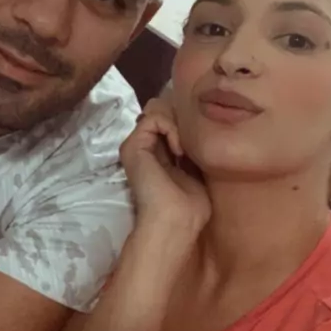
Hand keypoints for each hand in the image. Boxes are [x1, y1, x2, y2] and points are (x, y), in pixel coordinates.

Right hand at [120, 99, 210, 249]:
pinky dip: (171, 127)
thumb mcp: (195, 169)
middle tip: (192, 141)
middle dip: (182, 119)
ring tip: (184, 149)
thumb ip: (190, 149)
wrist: (176, 219)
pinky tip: (178, 149)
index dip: (186, 123)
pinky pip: (153, 118)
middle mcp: (144, 149)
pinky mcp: (131, 146)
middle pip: (162, 113)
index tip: (200, 139)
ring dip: (178, 124)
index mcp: (157, 156)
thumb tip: (195, 128)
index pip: (169, 124)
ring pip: (157, 111)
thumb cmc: (191, 205)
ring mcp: (135, 147)